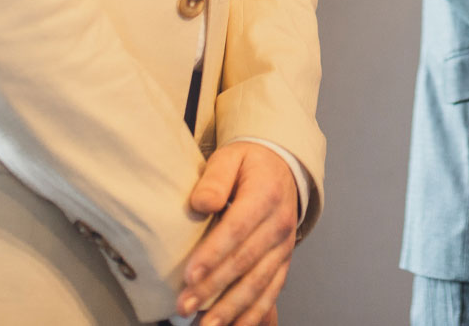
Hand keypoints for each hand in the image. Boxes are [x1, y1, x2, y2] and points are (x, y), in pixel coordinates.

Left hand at [178, 143, 300, 324]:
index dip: (214, 254)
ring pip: (259, 283)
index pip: (237, 229)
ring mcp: (283, 247)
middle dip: (214, 288)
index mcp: (265, 195)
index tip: (189, 274)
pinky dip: (254, 314)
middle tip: (185, 306)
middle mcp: (279, 225)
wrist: (283, 168)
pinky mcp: (282, 263)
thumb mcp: (230, 158)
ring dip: (232, 308)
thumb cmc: (249, 165)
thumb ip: (215, 178)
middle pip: (245, 262)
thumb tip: (201, 203)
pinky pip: (270, 293)